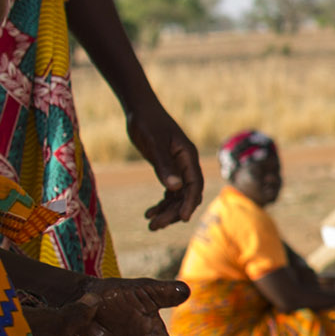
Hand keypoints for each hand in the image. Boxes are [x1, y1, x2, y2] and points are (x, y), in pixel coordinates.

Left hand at [129, 103, 205, 226]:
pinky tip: (149, 213)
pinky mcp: (168, 169)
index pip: (195, 185)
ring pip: (178, 196)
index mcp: (188, 157)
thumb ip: (164, 166)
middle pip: (187, 194)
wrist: (140, 109)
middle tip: (155, 226)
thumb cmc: (147, 123)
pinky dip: (162, 203)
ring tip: (151, 224)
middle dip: (173, 212)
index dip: (189, 203)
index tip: (183, 219)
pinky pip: (170, 192)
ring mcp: (178, 168)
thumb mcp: (154, 144)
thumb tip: (176, 188)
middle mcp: (186, 164)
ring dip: (167, 211)